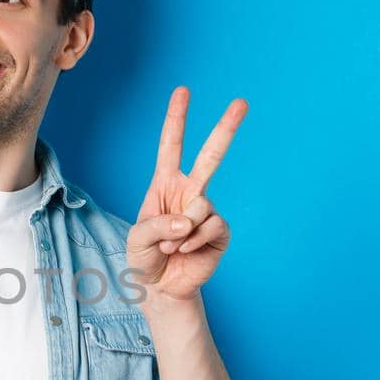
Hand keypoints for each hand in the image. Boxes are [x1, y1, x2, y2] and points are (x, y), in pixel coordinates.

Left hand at [126, 86, 247, 305]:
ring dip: (179, 232)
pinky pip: (211, 227)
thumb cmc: (144, 258)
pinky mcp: (220, 232)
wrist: (161, 288)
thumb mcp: (137, 239)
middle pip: (210, 155)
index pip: (172, 146)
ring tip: (170, 247)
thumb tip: (188, 220)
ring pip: (201, 205)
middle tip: (242, 101)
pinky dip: (193, 242)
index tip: (183, 91)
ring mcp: (207, 211)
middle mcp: (189, 192)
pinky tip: (185, 252)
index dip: (176, 119)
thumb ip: (157, 226)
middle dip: (226, 128)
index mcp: (165, 185)